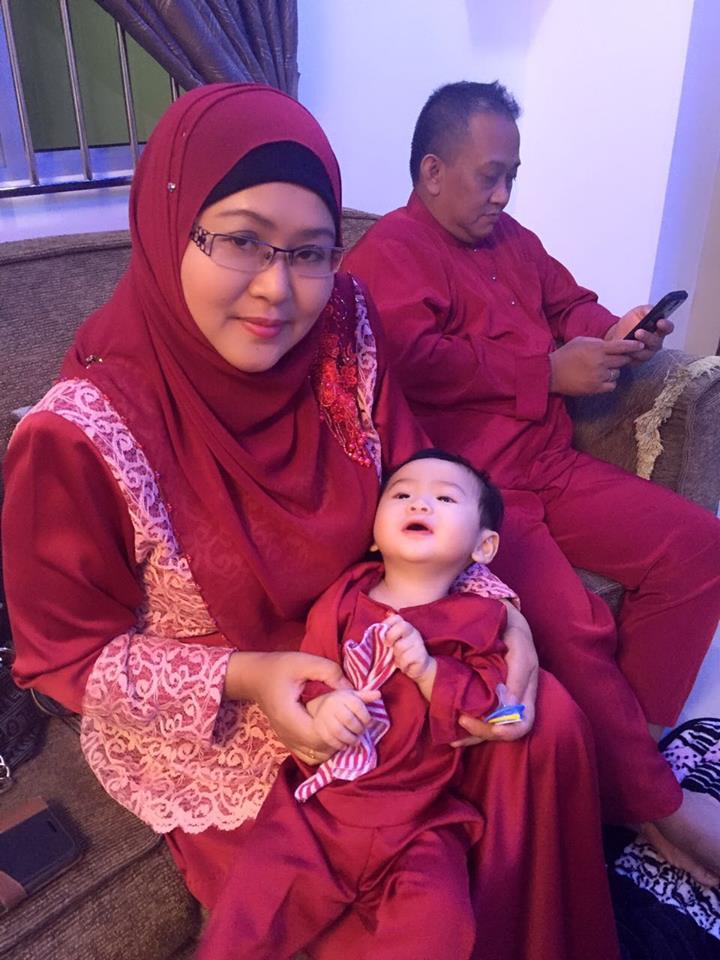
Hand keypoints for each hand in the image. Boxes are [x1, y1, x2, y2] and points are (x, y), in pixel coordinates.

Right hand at [224, 650, 350, 763]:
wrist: (254, 677)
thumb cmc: (278, 667)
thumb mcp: (304, 662)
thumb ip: (330, 672)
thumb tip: (354, 690)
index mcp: (289, 715)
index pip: (317, 736)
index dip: (338, 732)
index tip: (351, 717)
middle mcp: (286, 733)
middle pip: (319, 750)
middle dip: (341, 739)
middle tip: (356, 723)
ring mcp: (286, 739)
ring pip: (316, 755)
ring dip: (334, 746)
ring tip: (347, 728)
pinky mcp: (289, 740)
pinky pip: (309, 754)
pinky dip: (324, 748)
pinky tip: (332, 733)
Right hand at [306, 688, 380, 751]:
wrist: (322, 706)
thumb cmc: (343, 702)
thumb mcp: (354, 696)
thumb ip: (366, 696)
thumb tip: (379, 694)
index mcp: (344, 697)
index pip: (357, 707)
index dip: (366, 718)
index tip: (368, 723)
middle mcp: (333, 705)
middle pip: (349, 720)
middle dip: (358, 729)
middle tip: (362, 732)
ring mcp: (324, 717)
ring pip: (338, 731)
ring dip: (350, 739)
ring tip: (356, 741)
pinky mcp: (319, 728)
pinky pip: (329, 739)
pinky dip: (339, 745)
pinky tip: (345, 746)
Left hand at [383, 613, 434, 684]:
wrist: (420, 669)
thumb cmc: (403, 655)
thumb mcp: (394, 644)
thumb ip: (386, 635)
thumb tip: (376, 628)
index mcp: (405, 627)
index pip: (397, 618)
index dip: (387, 623)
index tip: (382, 634)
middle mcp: (413, 633)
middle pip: (402, 627)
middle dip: (391, 636)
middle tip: (388, 645)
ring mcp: (418, 643)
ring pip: (401, 646)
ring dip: (396, 656)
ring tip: (398, 659)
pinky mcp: (421, 656)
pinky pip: (406, 659)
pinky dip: (402, 664)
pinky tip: (404, 666)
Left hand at [452, 604, 537, 745]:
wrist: (494, 611)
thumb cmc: (509, 627)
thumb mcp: (518, 643)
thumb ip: (517, 673)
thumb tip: (509, 706)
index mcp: (525, 689)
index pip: (522, 723)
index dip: (507, 730)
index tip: (490, 726)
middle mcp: (512, 699)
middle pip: (501, 729)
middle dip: (482, 732)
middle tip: (460, 721)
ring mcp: (496, 697)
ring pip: (486, 727)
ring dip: (470, 733)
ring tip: (451, 735)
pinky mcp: (480, 691)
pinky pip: (474, 714)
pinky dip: (462, 723)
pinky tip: (450, 727)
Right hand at [549, 335, 643, 395]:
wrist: (551, 373)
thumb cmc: (565, 355)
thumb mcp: (581, 341)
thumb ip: (598, 342)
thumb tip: (611, 345)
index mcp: (598, 348)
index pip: (622, 346)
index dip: (633, 345)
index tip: (640, 345)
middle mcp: (601, 362)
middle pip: (623, 360)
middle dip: (622, 358)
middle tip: (617, 358)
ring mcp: (599, 376)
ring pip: (617, 373)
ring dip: (613, 371)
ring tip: (602, 369)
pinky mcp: (596, 388)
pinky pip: (612, 385)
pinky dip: (609, 382)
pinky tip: (601, 379)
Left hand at [606, 305, 673, 362]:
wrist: (618, 332)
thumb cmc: (632, 321)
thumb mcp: (639, 312)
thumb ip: (647, 310)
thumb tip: (651, 311)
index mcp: (660, 329)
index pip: (668, 328)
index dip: (665, 325)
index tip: (660, 322)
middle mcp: (656, 342)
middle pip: (656, 342)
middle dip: (647, 337)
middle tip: (638, 332)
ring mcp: (647, 353)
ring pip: (645, 354)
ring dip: (636, 349)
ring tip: (628, 342)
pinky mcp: (637, 361)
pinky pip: (633, 361)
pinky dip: (628, 356)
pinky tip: (623, 350)